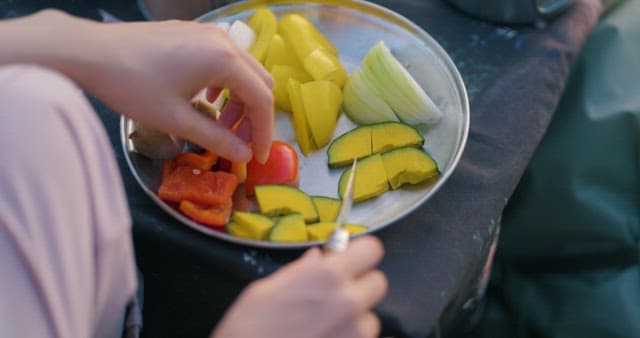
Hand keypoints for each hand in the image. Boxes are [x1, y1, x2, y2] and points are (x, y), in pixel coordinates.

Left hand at [0, 10, 272, 162]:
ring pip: (244, 70)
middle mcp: (223, 41)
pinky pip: (225, 59)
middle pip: (259, 82)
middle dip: (255, 116)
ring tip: (222, 125)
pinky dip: (226, 84)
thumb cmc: (132, 86)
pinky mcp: (194, 33)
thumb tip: (244, 156)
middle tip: (241, 143)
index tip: (258, 157)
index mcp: (224, 60)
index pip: (262, 99)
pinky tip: (207, 98)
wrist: (89, 51)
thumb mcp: (176, 120)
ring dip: (240, 100)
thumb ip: (216, 138)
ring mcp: (208, 33)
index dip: (264, 131)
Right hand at [210, 236, 387, 337]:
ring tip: (325, 329)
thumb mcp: (265, 290)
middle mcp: (348, 302)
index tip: (350, 260)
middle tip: (336, 297)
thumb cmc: (247, 330)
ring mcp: (356, 334)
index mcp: (325, 276)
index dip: (361, 254)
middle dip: (360, 286)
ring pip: (372, 319)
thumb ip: (300, 271)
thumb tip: (316, 258)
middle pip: (378, 283)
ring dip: (355, 322)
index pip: (372, 249)